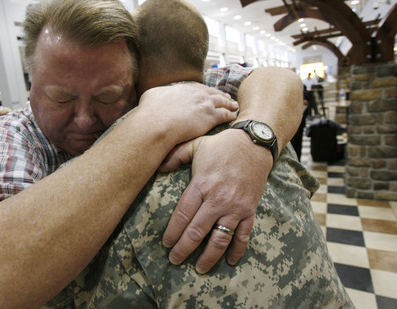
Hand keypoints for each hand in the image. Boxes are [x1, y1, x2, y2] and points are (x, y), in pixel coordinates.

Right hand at [137, 83, 237, 143]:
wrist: (157, 124)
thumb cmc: (150, 112)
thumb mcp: (152, 95)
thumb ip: (159, 94)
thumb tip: (157, 95)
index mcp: (183, 88)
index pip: (199, 88)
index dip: (205, 91)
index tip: (209, 93)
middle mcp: (197, 94)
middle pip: (213, 93)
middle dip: (221, 95)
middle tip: (227, 97)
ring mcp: (205, 104)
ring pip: (222, 102)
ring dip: (229, 104)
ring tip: (234, 105)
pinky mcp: (210, 117)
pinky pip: (225, 115)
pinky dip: (230, 115)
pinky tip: (233, 116)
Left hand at [159, 128, 272, 272]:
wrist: (254, 144)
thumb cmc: (221, 145)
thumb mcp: (196, 145)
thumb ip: (175, 155)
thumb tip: (158, 165)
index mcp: (202, 184)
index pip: (183, 214)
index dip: (173, 232)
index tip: (166, 244)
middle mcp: (218, 199)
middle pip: (197, 231)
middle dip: (184, 248)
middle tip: (175, 260)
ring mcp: (235, 207)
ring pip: (220, 238)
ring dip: (209, 256)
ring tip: (199, 268)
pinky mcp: (250, 210)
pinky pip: (244, 235)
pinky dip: (237, 250)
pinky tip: (231, 262)